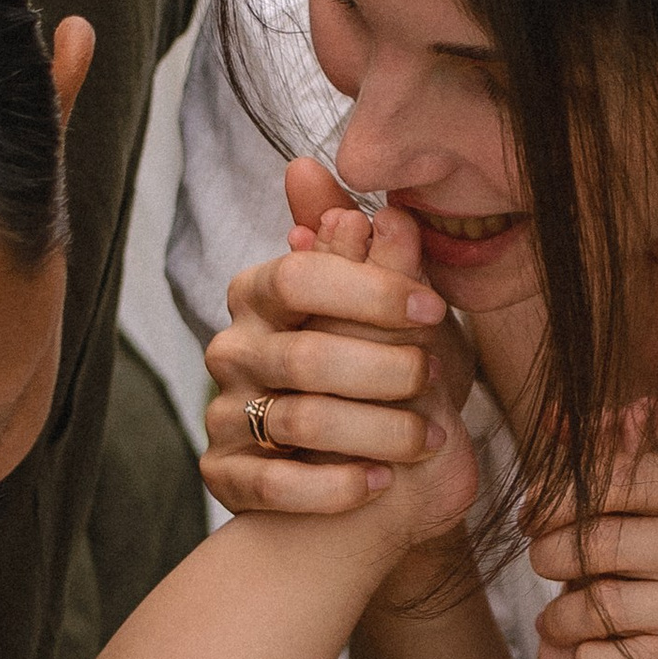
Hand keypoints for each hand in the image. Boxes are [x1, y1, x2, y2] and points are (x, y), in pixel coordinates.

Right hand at [204, 158, 477, 520]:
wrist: (358, 463)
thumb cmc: (377, 369)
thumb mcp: (386, 308)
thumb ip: (363, 246)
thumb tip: (316, 172)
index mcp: (260, 294)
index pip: (301, 276)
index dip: (371, 291)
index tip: (433, 308)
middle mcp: (232, 349)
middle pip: (304, 356)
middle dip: (384, 369)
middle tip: (435, 379)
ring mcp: (222, 413)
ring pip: (297, 421)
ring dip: (377, 431)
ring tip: (431, 438)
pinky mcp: (222, 474)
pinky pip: (273, 485)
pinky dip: (334, 486)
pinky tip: (380, 482)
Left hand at [527, 418, 657, 658]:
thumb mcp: (646, 514)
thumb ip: (608, 462)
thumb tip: (553, 415)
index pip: (621, 476)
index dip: (559, 496)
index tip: (529, 515)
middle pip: (607, 540)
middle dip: (552, 555)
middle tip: (539, 564)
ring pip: (611, 605)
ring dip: (562, 618)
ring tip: (552, 621)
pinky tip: (587, 658)